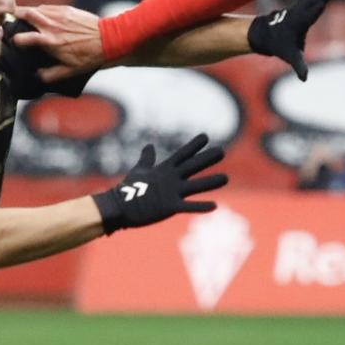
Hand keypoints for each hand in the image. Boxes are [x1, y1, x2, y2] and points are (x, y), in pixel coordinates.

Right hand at [12, 4, 103, 83]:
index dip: (15, 39)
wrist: (108, 40)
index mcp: (50, 42)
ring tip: (21, 16)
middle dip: (14, 14)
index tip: (12, 41)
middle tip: (8, 17)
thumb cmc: (90, 56)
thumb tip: (37, 76)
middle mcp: (52, 26)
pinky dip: (41, 10)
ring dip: (26, 11)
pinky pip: (48, 7)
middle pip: (26, 14)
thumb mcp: (70, 71)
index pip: (24, 37)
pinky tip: (40, 16)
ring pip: (36, 8)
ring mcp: (59, 15)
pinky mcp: (66, 9)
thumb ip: (51, 75)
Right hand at [92, 133, 227, 232]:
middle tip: (222, 151)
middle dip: (207, 158)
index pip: (182, 155)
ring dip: (211, 182)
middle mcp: (170, 179)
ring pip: (195, 186)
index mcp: (163, 170)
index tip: (206, 136)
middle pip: (192, 166)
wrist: (118, 207)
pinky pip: (188, 207)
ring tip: (226, 178)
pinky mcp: (169, 207)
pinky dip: (201, 206)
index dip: (194, 145)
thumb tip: (149, 146)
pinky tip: (215, 206)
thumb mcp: (139, 171)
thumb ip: (147, 159)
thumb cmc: (128, 189)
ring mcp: (171, 192)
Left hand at [247, 0, 344, 80]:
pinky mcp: (304, 2)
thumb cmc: (280, 46)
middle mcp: (301, 9)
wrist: (266, 34)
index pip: (316, 8)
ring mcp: (302, 4)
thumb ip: (299, 66)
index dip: (326, 0)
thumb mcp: (291, 57)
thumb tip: (304, 78)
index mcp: (301, 20)